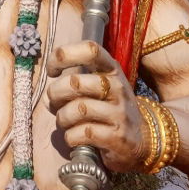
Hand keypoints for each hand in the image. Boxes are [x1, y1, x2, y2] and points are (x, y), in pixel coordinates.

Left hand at [45, 40, 149, 173]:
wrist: (140, 139)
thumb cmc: (109, 110)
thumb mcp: (97, 89)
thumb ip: (71, 86)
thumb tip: (47, 97)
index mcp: (111, 70)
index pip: (90, 50)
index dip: (64, 56)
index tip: (52, 71)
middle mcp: (118, 87)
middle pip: (75, 82)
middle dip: (55, 94)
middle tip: (53, 103)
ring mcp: (120, 112)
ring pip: (77, 109)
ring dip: (62, 118)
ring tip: (65, 123)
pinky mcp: (118, 137)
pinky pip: (83, 133)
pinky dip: (71, 137)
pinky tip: (75, 138)